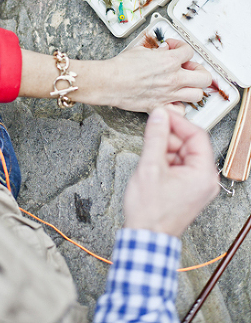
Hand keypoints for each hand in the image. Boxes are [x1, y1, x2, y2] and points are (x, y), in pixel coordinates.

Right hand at [106, 39, 211, 111]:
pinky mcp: (159, 106)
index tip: (173, 47)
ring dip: (193, 89)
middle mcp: (173, 78)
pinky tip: (173, 101)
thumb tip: (161, 51)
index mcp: (169, 61)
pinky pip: (179, 111)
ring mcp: (168, 94)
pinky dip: (179, 107)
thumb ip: (154, 51)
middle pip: (204, 76)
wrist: (108, 82)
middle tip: (188, 68)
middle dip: (198, 70)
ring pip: (197, 95)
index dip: (181, 47)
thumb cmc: (119, 67)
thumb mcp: (138, 50)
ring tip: (184, 85)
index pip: (188, 51)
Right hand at [123, 107, 218, 236]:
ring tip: (148, 159)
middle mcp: (205, 180)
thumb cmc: (151, 211)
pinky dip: (164, 162)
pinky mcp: (187, 190)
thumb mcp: (150, 167)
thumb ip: (155, 137)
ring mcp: (196, 186)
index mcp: (203, 174)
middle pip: (189, 145)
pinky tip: (151, 167)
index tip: (161, 114)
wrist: (146, 236)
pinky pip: (178, 166)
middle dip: (168, 138)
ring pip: (182, 155)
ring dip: (164, 150)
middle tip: (150, 135)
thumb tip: (159, 116)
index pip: (197, 136)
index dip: (178, 122)